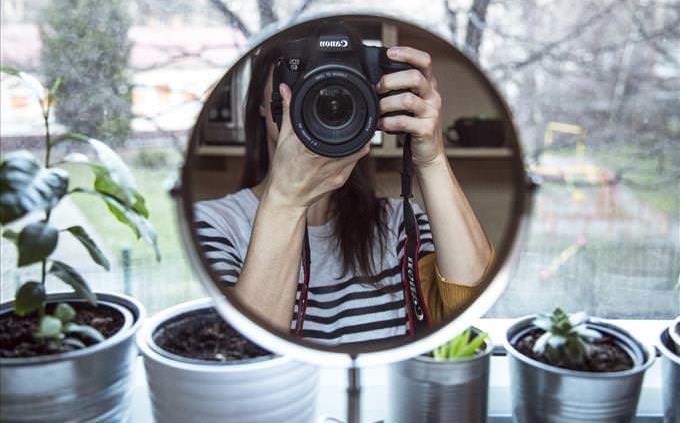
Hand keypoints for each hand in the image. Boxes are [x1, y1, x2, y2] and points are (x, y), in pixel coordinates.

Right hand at [265, 83, 369, 208]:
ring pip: (360, 152)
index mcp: (314, 147)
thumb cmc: (284, 170)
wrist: (287, 197)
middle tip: (356, 121)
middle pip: (359, 140)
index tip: (355, 112)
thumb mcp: (284, 137)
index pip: (344, 130)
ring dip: (359, 142)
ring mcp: (337, 172)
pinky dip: (353, 155)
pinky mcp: (341, 181)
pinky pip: (354, 164)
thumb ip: (289, 111)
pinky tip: (345, 151)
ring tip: (351, 135)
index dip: (354, 120)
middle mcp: (329, 160)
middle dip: (359, 129)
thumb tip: (286, 90)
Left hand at [377, 46, 444, 167]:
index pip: (425, 61)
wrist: (428, 152)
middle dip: (391, 80)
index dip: (408, 53)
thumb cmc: (413, 125)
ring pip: (407, 99)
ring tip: (378, 110)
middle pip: (415, 77)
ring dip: (386, 104)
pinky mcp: (427, 129)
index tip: (390, 52)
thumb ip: (398, 89)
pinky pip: (404, 121)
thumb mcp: (408, 104)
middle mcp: (433, 96)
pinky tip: (382, 125)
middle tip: (378, 88)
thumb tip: (373, 79)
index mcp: (428, 86)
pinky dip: (388, 122)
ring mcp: (431, 113)